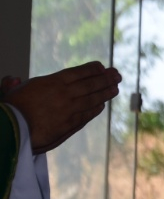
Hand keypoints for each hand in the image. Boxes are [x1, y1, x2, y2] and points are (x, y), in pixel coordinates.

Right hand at [2, 61, 121, 153]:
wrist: (11, 131)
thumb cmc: (9, 111)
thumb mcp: (11, 93)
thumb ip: (16, 85)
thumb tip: (13, 79)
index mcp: (53, 82)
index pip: (78, 72)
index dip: (91, 69)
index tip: (101, 67)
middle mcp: (65, 93)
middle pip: (91, 84)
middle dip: (106, 78)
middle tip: (117, 75)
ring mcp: (70, 109)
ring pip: (93, 98)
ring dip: (106, 92)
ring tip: (115, 88)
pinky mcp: (70, 124)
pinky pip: (87, 114)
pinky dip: (96, 108)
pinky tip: (101, 105)